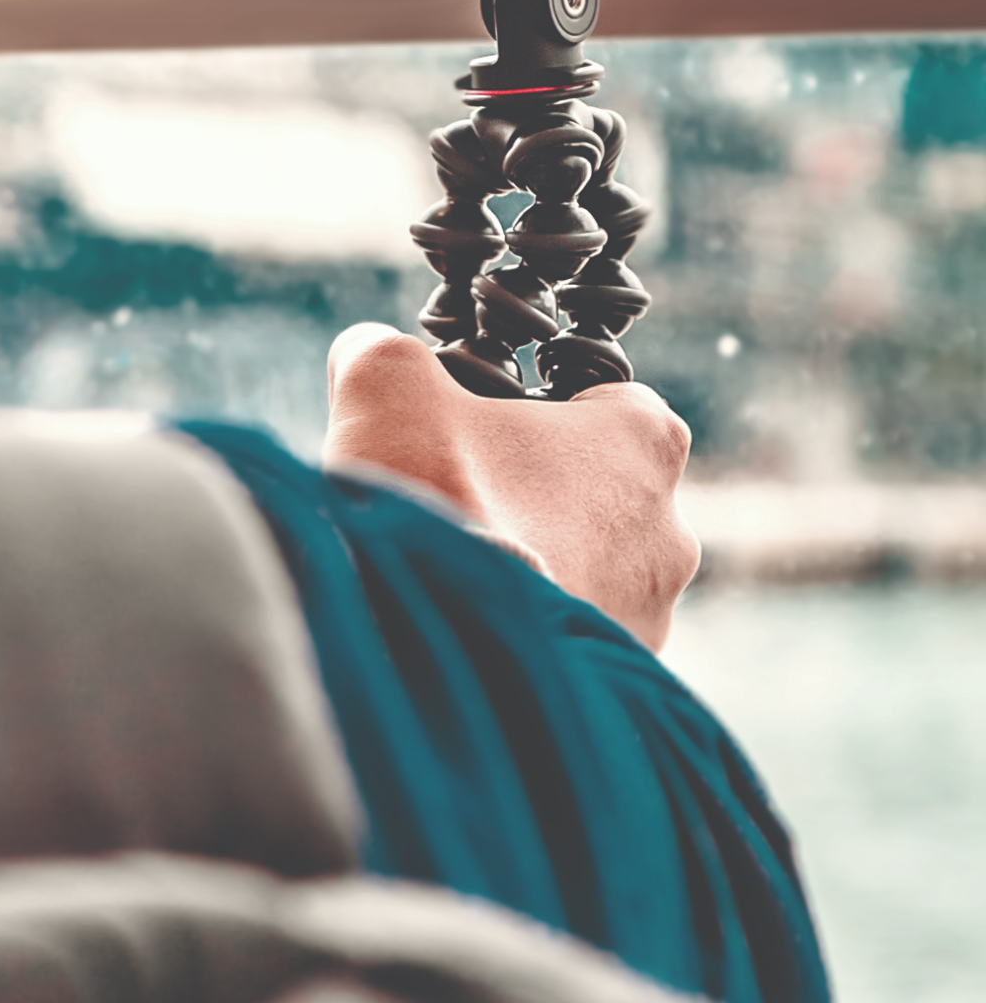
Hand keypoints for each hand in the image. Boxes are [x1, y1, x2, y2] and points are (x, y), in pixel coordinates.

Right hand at [324, 325, 699, 651]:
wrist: (426, 646)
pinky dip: (533, 626)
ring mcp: (652, 617)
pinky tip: (471, 619)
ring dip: (537, 560)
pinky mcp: (622, 685)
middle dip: (537, 489)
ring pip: (591, 566)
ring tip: (459, 563)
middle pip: (600, 488)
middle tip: (460, 494)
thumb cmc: (429, 499)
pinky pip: (577, 636)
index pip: (614, 400)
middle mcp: (670, 531)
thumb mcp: (386, 384)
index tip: (490, 420)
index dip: (546, 403)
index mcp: (645, 441)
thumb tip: (365, 351)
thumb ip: (383, 351)